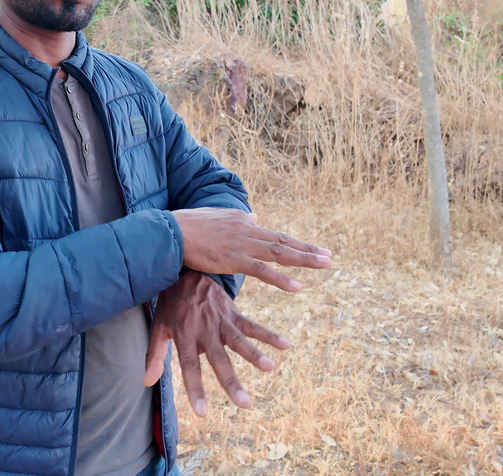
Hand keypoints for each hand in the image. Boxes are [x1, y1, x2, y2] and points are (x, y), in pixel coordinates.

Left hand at [143, 269, 290, 415]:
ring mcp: (220, 321)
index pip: (189, 367)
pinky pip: (252, 324)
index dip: (195, 389)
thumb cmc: (170, 305)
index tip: (202, 412)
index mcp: (184, 337)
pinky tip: (285, 344)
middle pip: (218, 359)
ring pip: (238, 340)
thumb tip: (146, 382)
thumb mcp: (159, 327)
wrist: (184, 272)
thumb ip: (154, 355)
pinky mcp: (232, 312)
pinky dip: (268, 334)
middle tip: (245, 403)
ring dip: (254, 354)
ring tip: (269, 367)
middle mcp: (204, 331)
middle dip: (231, 382)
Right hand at [171, 209, 330, 290]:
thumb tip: (255, 217)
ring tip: (324, 264)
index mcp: (244, 222)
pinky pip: (262, 270)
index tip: (312, 250)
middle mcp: (247, 230)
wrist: (172, 232)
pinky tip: (297, 286)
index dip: (294, 243)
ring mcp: (242, 244)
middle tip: (329, 256)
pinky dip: (281, 278)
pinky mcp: (234, 259)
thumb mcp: (218, 218)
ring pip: (279, 252)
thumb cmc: (190, 226)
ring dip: (303, 259)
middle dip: (307, 249)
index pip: (273, 235)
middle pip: (283, 241)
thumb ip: (239, 219)